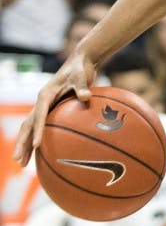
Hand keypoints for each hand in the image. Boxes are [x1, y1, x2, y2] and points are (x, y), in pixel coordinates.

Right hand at [14, 50, 95, 165]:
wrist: (79, 62)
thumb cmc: (81, 69)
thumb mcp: (82, 77)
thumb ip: (83, 87)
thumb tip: (86, 97)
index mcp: (46, 95)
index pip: (39, 116)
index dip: (37, 131)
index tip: (37, 146)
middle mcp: (41, 101)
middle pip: (27, 126)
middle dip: (22, 144)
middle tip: (19, 161)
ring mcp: (43, 106)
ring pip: (29, 128)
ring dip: (25, 145)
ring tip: (22, 163)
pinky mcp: (49, 108)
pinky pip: (40, 126)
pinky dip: (36, 139)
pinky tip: (39, 153)